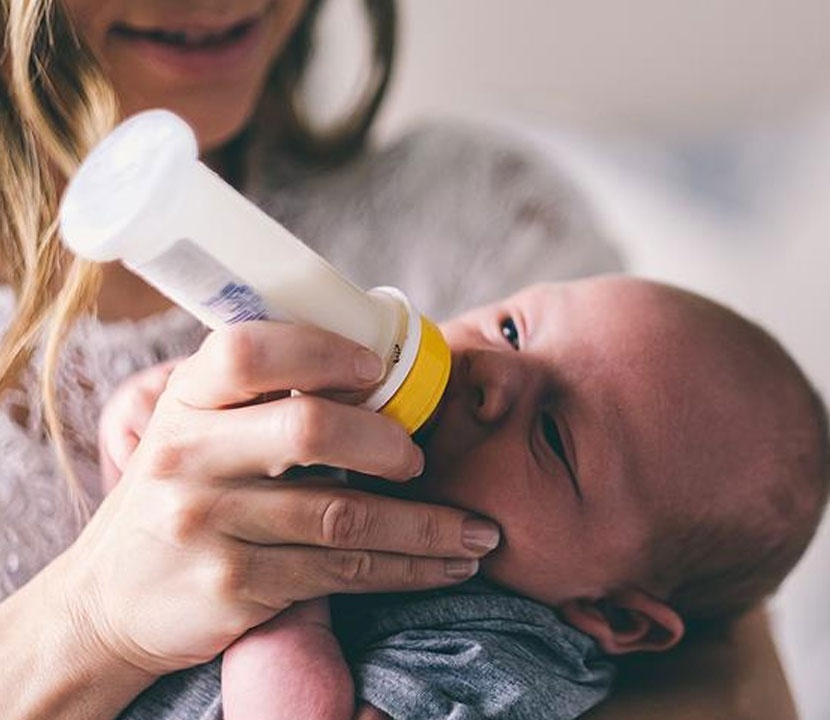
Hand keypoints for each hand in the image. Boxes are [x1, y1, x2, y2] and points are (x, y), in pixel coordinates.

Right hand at [56, 322, 498, 676]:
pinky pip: (343, 571)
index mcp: (186, 401)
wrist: (107, 602)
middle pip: (309, 429)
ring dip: (428, 526)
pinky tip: (446, 565)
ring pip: (344, 515)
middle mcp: (189, 457)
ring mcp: (210, 524)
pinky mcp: (236, 585)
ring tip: (478, 532)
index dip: (323, 352)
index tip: (376, 370)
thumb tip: (374, 367)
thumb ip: (259, 400)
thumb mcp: (195, 433)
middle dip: (387, 443)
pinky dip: (408, 569)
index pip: (249, 351)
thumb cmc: (179, 498)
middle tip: (420, 459)